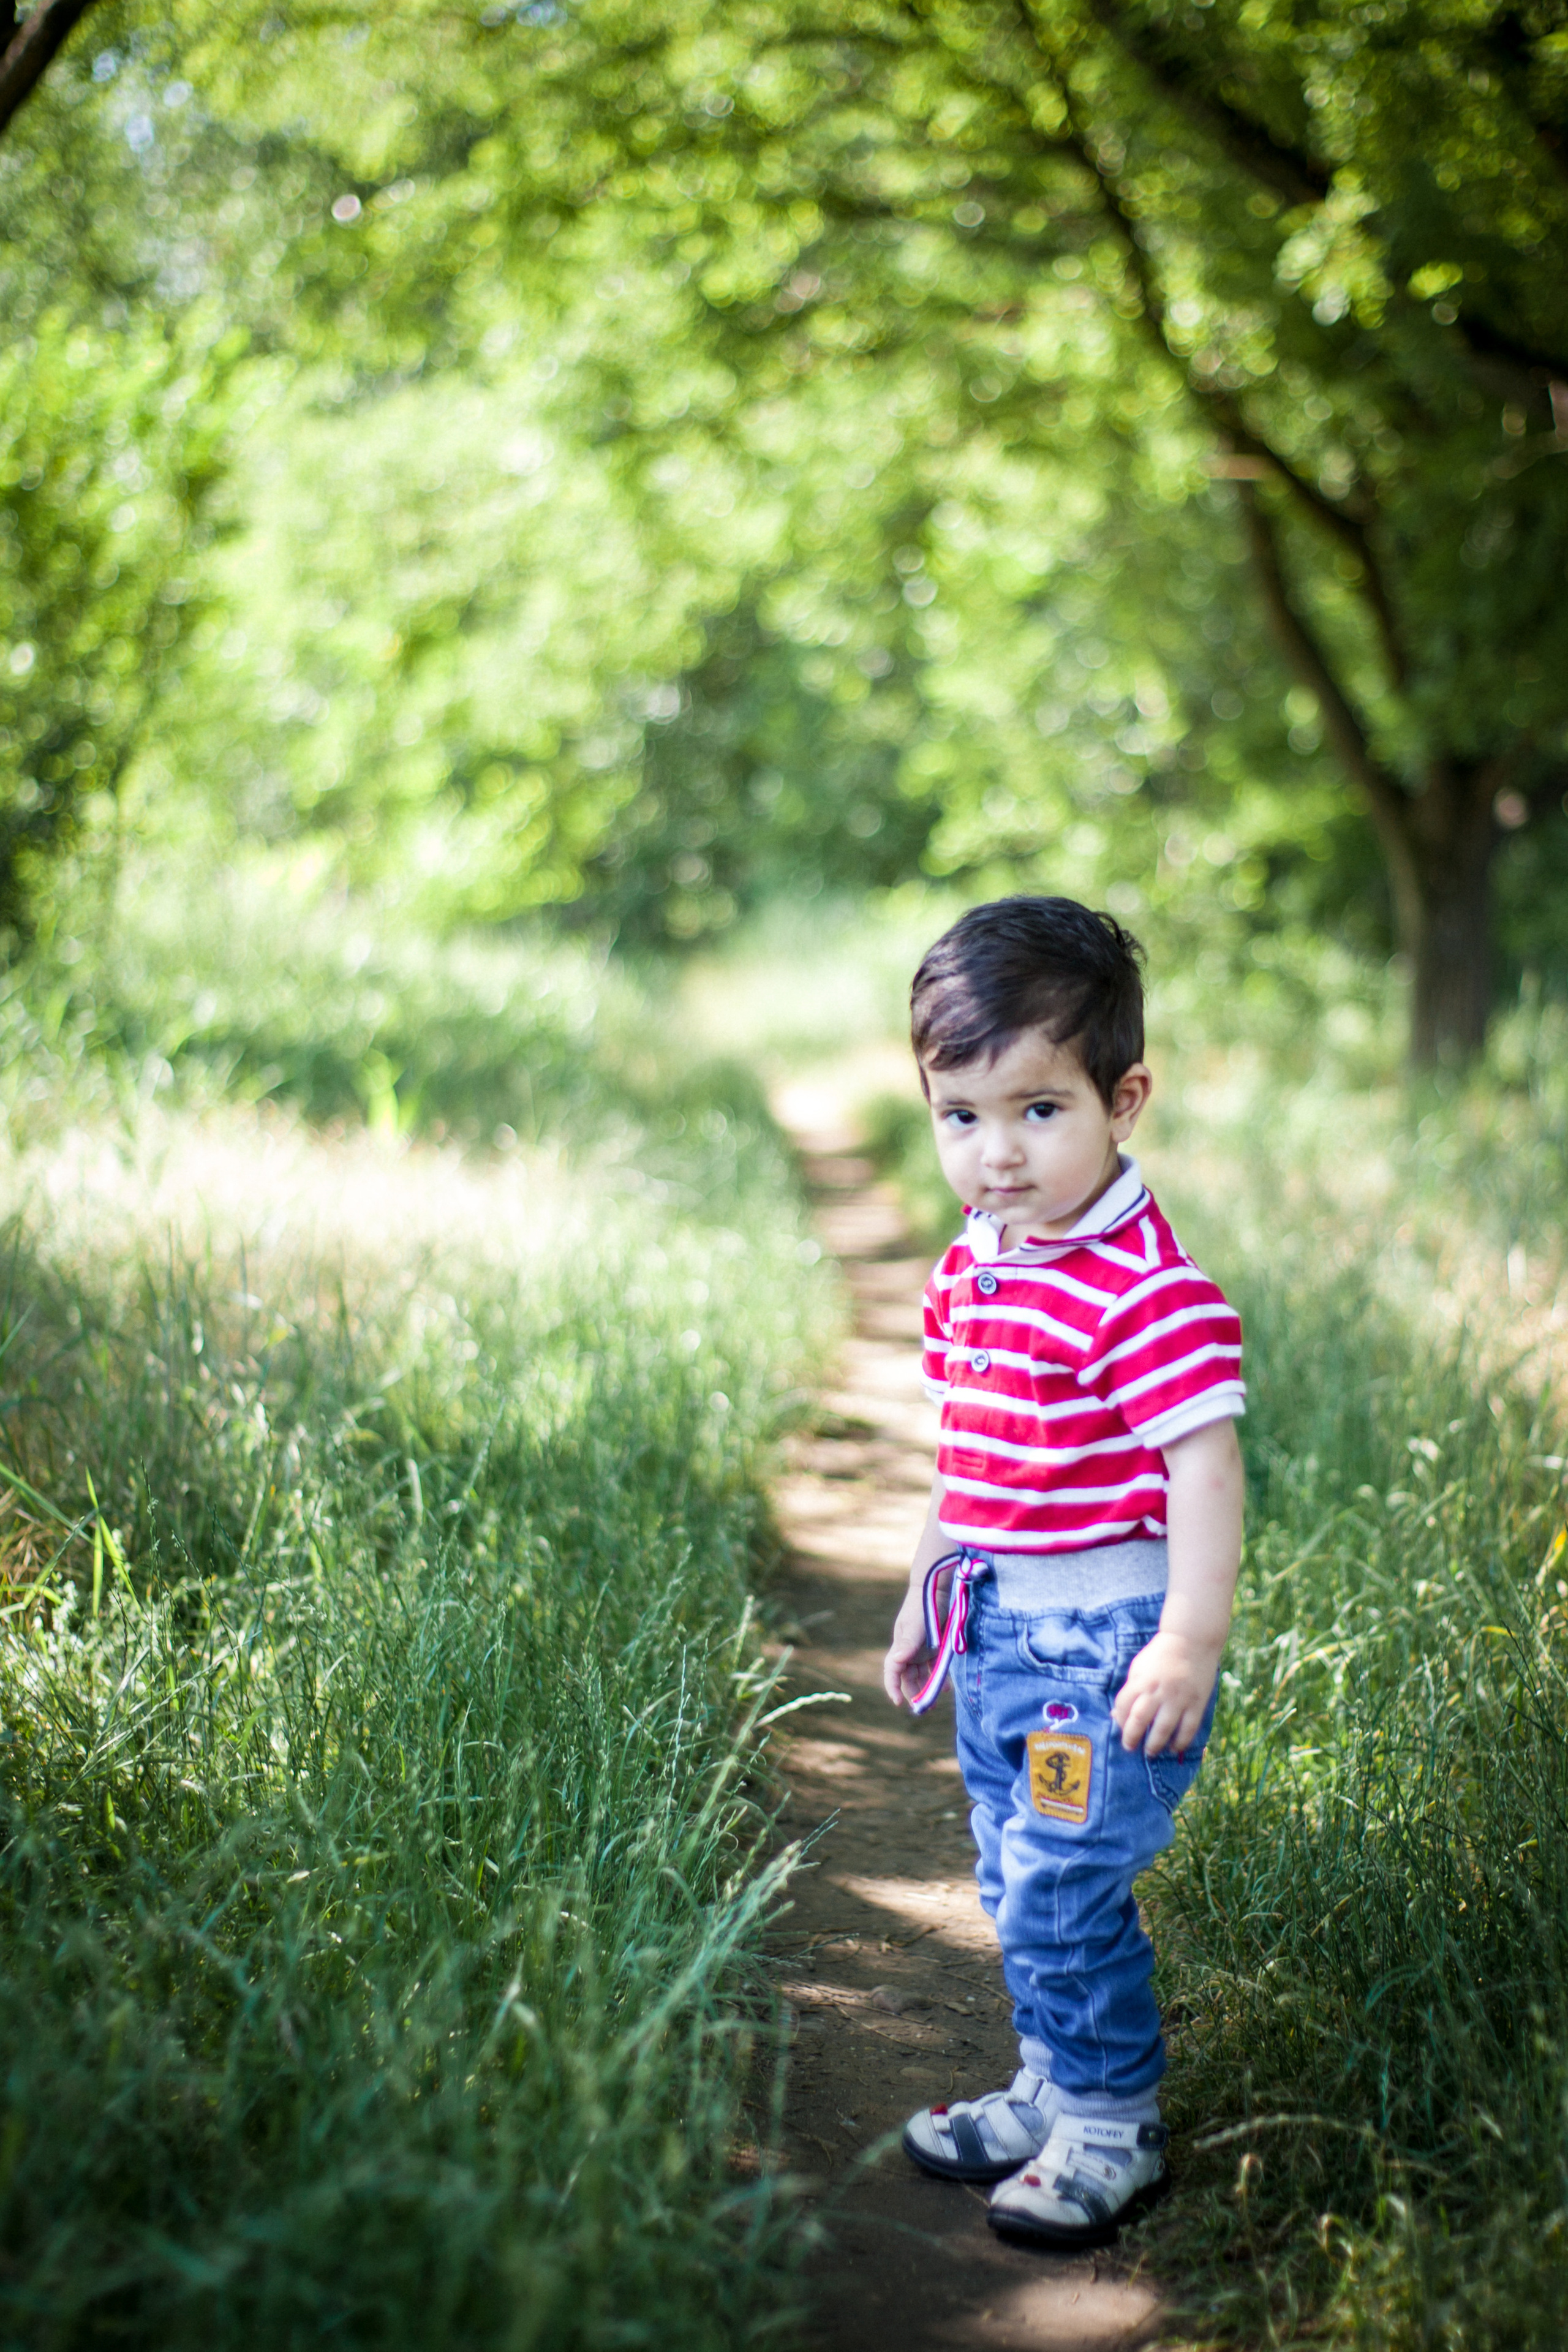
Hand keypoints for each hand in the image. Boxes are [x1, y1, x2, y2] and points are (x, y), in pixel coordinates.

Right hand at [883, 1571, 945, 1707]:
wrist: (937, 1590)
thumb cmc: (921, 1608)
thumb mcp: (913, 1628)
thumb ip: (906, 1645)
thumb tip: (896, 1662)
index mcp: (900, 1648)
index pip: (892, 1672)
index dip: (892, 1687)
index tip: (898, 1702)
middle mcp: (909, 1651)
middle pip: (908, 1678)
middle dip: (914, 1693)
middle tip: (923, 1708)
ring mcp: (923, 1650)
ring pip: (922, 1675)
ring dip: (927, 1688)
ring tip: (934, 1702)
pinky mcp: (936, 1647)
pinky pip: (936, 1668)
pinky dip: (939, 1678)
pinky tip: (946, 1688)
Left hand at [1112, 1630, 1219, 1756]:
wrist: (1191, 1640)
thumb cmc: (1161, 1655)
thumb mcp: (1139, 1667)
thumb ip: (1130, 1690)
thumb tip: (1116, 1715)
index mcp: (1141, 1680)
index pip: (1123, 1706)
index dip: (1119, 1719)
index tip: (1121, 1727)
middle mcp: (1158, 1691)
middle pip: (1140, 1720)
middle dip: (1131, 1737)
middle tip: (1130, 1747)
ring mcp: (1179, 1698)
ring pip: (1163, 1729)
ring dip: (1155, 1745)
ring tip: (1150, 1752)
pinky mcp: (1196, 1703)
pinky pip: (1188, 1729)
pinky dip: (1180, 1742)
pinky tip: (1174, 1748)